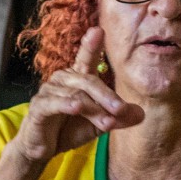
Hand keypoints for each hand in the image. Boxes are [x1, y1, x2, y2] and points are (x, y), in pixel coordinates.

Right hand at [9, 28, 143, 163]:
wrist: (44, 149)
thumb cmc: (69, 130)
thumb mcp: (99, 124)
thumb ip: (118, 117)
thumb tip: (141, 114)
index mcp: (78, 78)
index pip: (86, 58)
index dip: (91, 45)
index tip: (98, 31)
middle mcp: (63, 79)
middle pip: (88, 81)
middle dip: (106, 95)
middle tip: (121, 109)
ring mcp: (49, 91)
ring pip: (76, 96)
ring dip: (94, 110)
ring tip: (108, 124)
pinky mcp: (38, 107)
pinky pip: (54, 103)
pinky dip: (66, 104)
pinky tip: (76, 108)